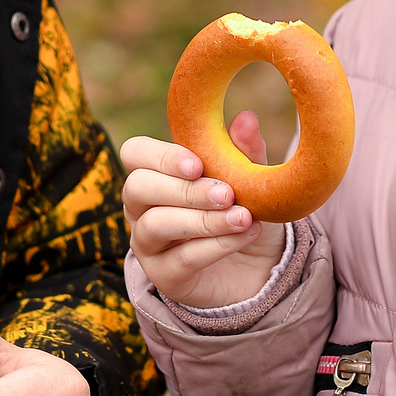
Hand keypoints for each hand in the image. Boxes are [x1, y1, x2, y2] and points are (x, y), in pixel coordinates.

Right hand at [120, 112, 288, 308]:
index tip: (197, 164)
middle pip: (137, 188)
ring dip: (203, 219)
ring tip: (243, 217)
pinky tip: (248, 233)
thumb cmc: (245, 213)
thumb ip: (244, 151)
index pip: (134, 153)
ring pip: (156, 225)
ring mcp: (148, 245)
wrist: (261, 268)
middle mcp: (142, 208)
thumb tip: (247, 117)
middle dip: (183, 189)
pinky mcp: (164, 277)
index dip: (160, 156)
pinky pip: (182, 259)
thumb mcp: (250, 180)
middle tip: (226, 194)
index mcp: (156, 175)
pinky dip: (218, 245)